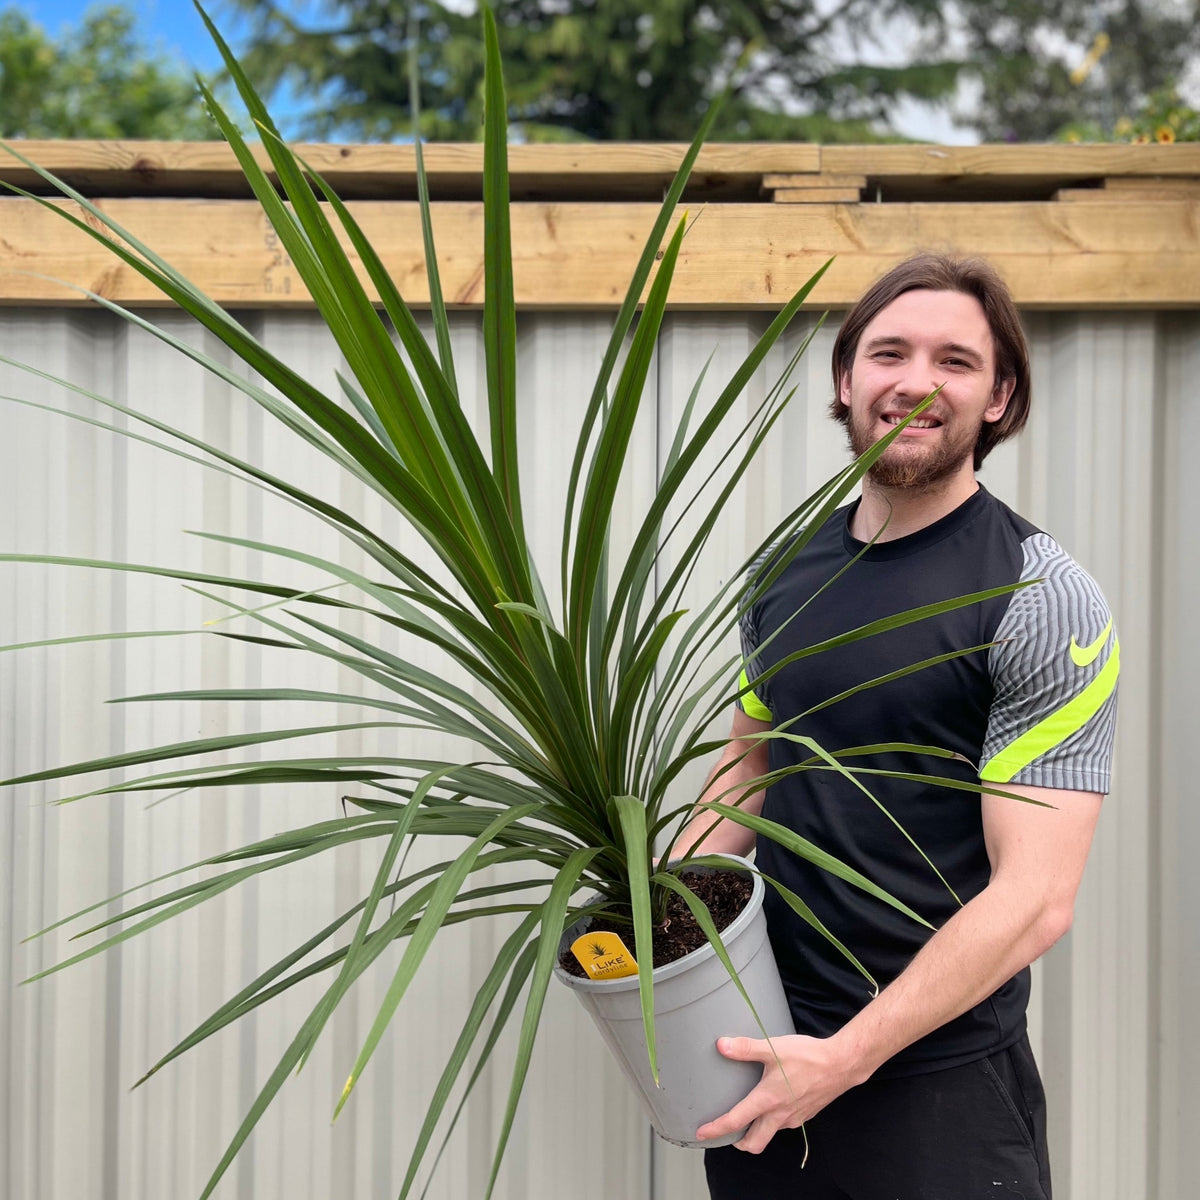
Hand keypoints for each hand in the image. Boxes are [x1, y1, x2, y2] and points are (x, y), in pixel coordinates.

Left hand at [695, 1032, 862, 1153]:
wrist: (841, 1064)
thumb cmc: (807, 1056)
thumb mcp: (773, 1048)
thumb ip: (745, 1048)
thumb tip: (721, 1045)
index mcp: (768, 1100)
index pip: (736, 1121)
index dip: (716, 1129)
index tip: (702, 1133)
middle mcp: (779, 1115)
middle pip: (754, 1143)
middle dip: (738, 1142)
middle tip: (727, 1131)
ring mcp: (793, 1118)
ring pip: (769, 1134)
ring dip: (756, 1130)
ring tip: (748, 1114)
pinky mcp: (805, 1115)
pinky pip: (783, 1125)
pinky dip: (772, 1121)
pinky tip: (773, 1104)